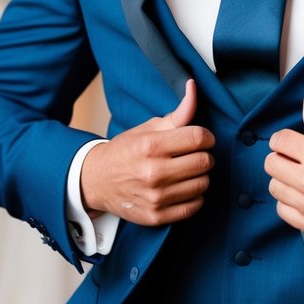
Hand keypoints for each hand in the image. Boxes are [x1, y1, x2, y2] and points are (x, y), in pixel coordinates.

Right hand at [80, 78, 213, 225]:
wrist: (96, 181)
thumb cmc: (126, 151)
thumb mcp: (148, 128)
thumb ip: (178, 113)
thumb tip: (194, 87)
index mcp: (151, 145)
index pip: (198, 138)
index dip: (206, 136)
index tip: (201, 138)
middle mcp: (153, 172)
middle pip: (204, 162)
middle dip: (204, 155)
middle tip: (194, 154)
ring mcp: (155, 197)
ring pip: (202, 184)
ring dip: (200, 176)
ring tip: (187, 171)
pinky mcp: (156, 216)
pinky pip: (194, 206)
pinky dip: (195, 196)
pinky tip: (184, 188)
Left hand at [265, 90, 303, 237]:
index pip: (278, 140)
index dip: (283, 140)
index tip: (291, 144)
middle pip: (270, 164)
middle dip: (281, 159)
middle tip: (295, 162)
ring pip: (274, 187)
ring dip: (284, 181)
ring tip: (300, 180)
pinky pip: (282, 209)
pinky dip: (289, 203)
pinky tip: (303, 197)